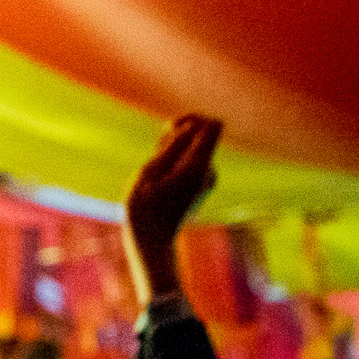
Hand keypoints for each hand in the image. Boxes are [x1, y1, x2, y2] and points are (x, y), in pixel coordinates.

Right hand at [124, 114, 220, 305]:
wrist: (151, 239)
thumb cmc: (145, 206)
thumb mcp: (150, 170)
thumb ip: (171, 146)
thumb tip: (189, 127)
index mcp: (198, 165)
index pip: (212, 125)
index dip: (192, 119)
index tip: (168, 128)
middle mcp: (209, 171)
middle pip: (202, 136)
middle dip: (176, 137)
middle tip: (155, 158)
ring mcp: (207, 180)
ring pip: (192, 150)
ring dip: (172, 152)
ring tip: (154, 173)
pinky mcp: (201, 186)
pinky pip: (190, 162)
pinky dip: (174, 163)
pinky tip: (160, 180)